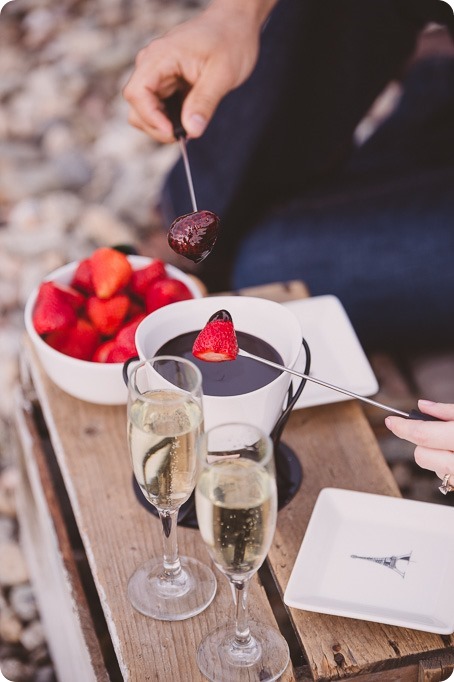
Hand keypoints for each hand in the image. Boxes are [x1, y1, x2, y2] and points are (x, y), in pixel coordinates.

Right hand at [123, 2, 271, 142]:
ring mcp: (156, 74)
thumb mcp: (222, 74)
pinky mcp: (165, 83)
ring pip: (144, 112)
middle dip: (158, 127)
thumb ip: (204, 102)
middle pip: (137, 108)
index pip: (137, 93)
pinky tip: (190, 118)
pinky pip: (158, 108)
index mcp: (160, 57)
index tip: (174, 132)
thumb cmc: (230, 41)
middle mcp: (151, 64)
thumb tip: (192, 130)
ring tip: (190, 125)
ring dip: (163, 125)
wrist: (234, 25)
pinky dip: (170, 120)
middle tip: (187, 134)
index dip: (151, 118)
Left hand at [385, 401, 453, 479]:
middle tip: (436, 433)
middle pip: (421, 456)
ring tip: (452, 446)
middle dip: (422, 443)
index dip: (403, 427)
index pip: (423, 435)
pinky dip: (447, 467)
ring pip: (432, 469)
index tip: (392, 421)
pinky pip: (446, 480)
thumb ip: (446, 411)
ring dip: (436, 457)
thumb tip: (423, 406)